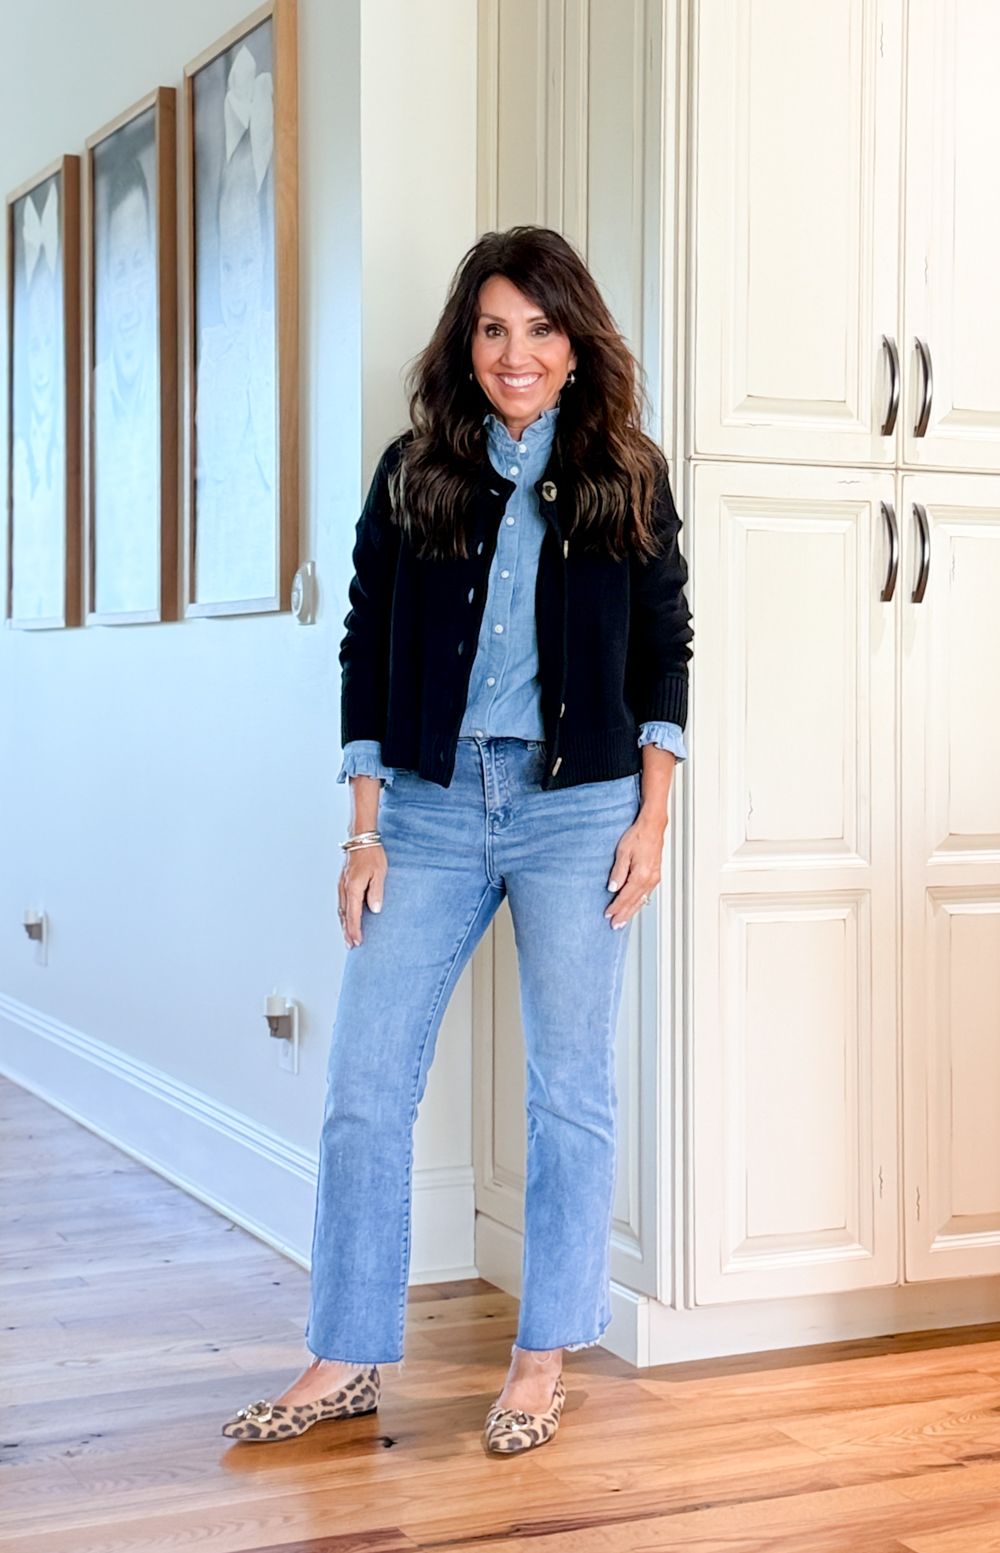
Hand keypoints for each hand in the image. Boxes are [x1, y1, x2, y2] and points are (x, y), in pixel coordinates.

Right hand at [338, 845, 386, 947]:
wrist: (361, 840)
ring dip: (344, 924)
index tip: (357, 941)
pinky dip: (343, 914)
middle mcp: (344, 889)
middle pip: (344, 915)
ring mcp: (342, 886)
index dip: (355, 930)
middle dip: (347, 931)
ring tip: (347, 936)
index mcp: (353, 888)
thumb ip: (376, 892)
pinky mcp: (343, 882)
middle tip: (350, 945)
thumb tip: (374, 910)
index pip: (353, 915)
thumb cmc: (373, 856)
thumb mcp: (380, 874)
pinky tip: (346, 918)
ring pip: (341, 910)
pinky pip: (342, 903)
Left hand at [605, 811, 665, 929]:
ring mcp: (654, 878)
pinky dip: (638, 903)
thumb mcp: (623, 852)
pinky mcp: (655, 875)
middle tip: (615, 925)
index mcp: (641, 875)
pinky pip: (646, 894)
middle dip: (624, 915)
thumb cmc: (638, 835)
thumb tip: (613, 888)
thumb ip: (618, 872)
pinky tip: (634, 906)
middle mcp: (650, 879)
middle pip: (634, 902)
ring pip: (641, 900)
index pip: (625, 897)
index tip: (608, 915)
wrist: (652, 826)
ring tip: (623, 920)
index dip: (616, 907)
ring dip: (631, 911)